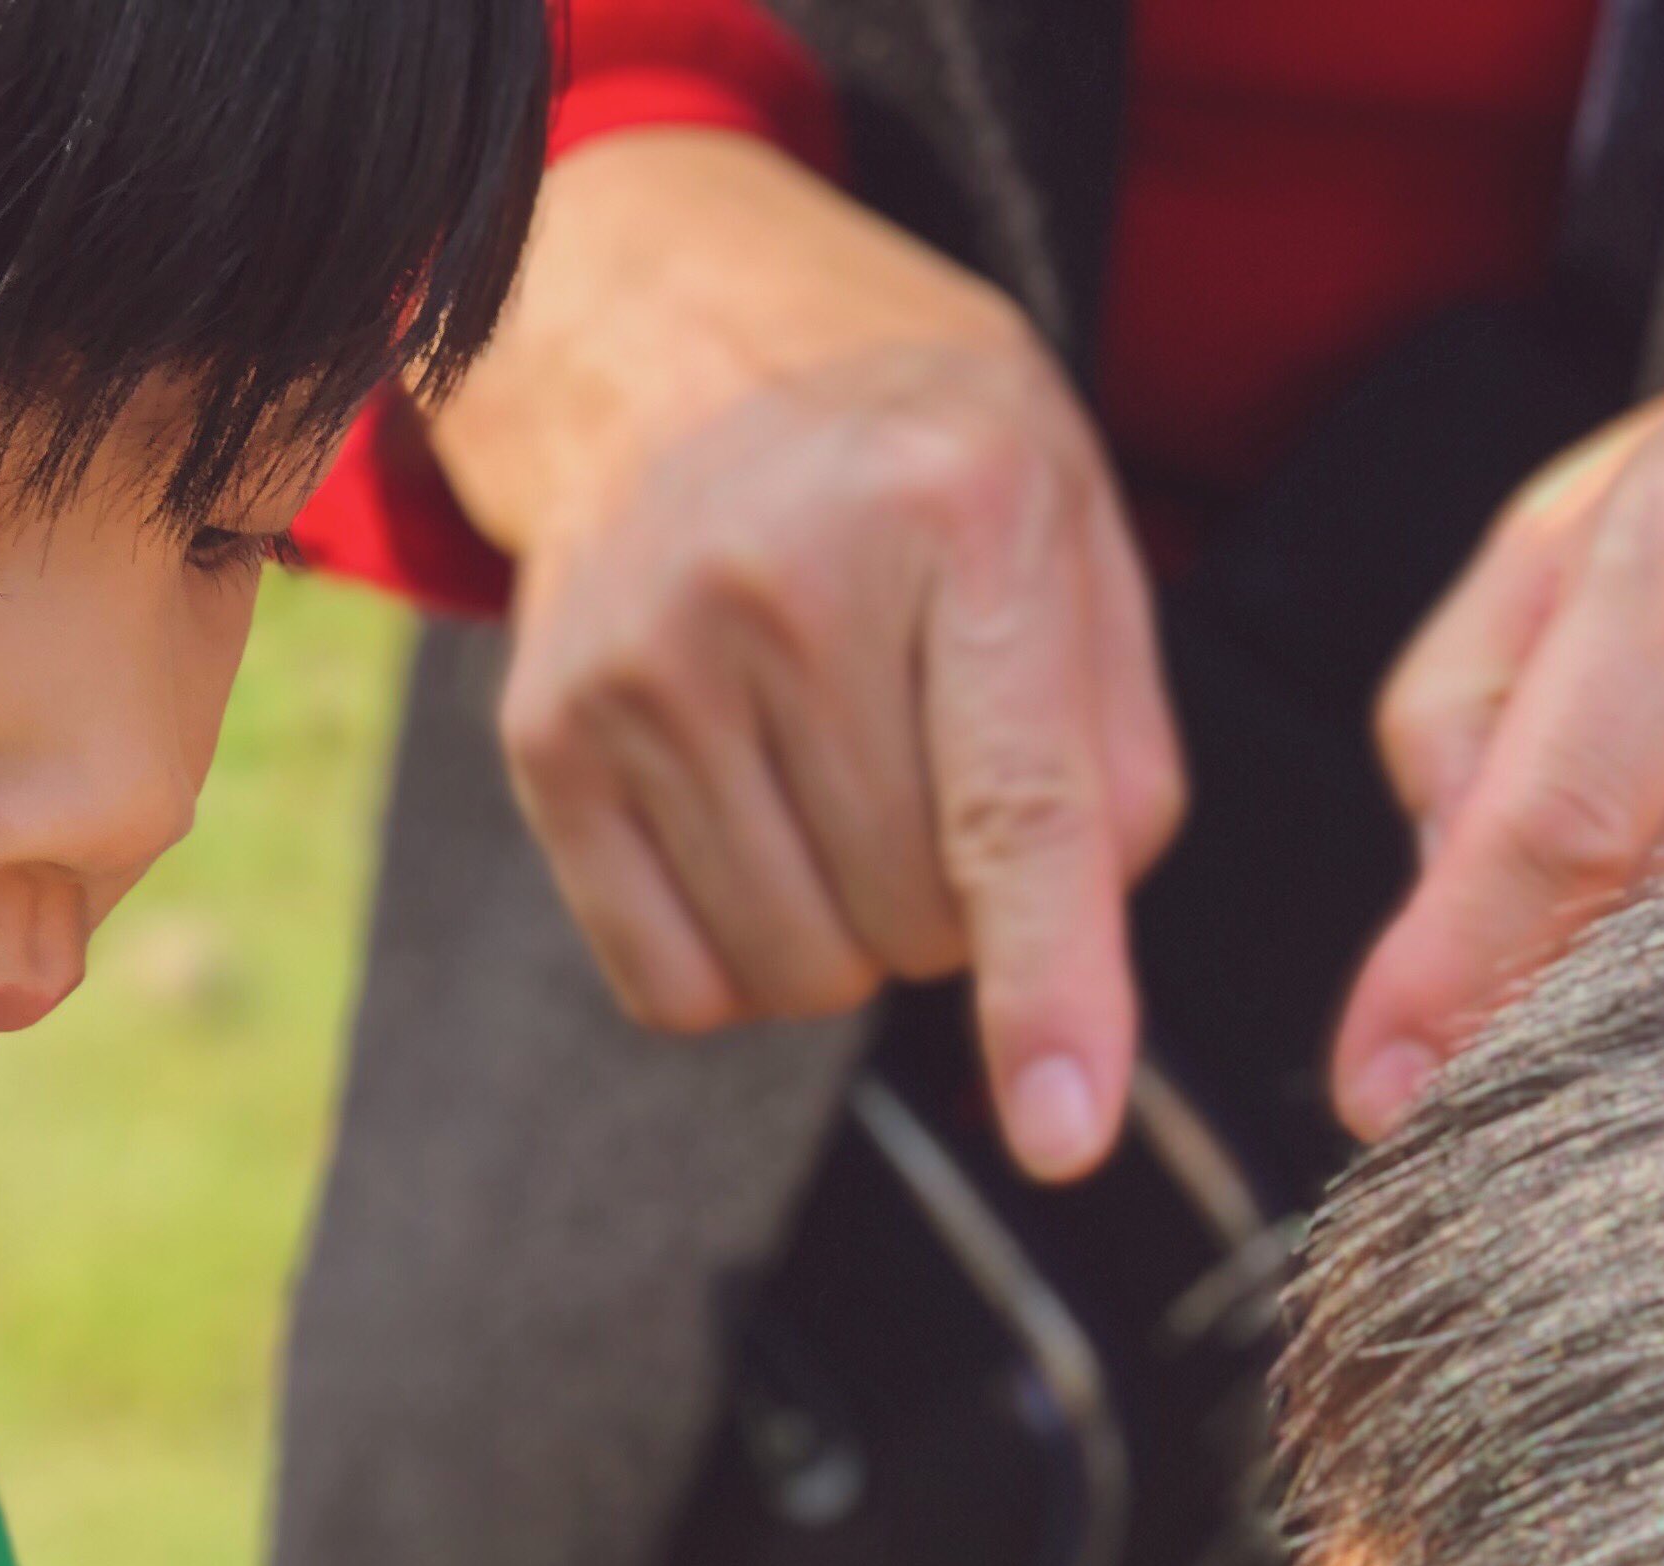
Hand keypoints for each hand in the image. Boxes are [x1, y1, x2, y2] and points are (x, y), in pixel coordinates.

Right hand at [426, 129, 1179, 1179]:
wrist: (673, 336)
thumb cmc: (911, 451)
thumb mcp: (1069, 514)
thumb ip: (1114, 741)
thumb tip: (1071, 965)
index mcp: (962, 510)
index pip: (1015, 810)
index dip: (1049, 987)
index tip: (1064, 1131)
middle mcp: (784, 585)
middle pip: (916, 923)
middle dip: (959, 902)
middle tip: (926, 761)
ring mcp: (644, 665)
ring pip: (801, 972)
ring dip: (850, 930)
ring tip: (831, 771)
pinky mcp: (550, 736)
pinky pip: (674, 985)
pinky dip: (737, 956)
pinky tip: (744, 822)